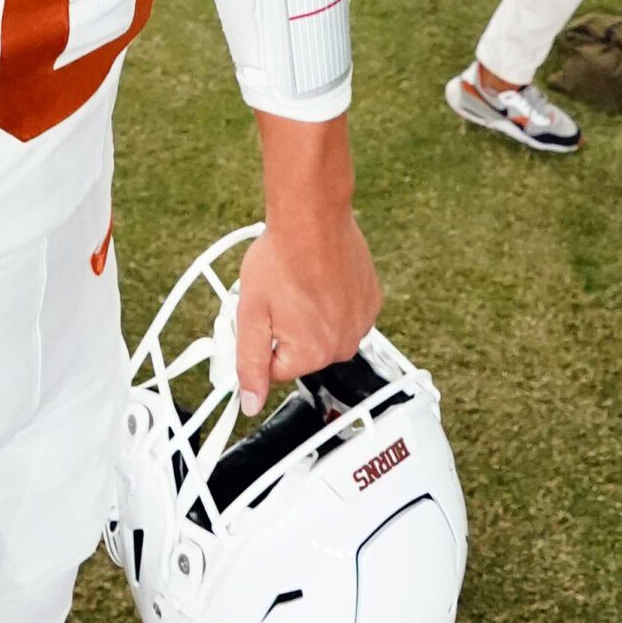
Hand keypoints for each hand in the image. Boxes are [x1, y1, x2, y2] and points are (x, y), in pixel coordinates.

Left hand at [233, 207, 380, 416]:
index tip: (262, 315)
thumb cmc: (281, 259)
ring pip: (324, 334)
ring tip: (299, 284)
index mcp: (311, 355)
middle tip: (278, 297)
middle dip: (287, 330)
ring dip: (310, 316)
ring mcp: (360, 324)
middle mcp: (341, 346)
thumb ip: (250, 363)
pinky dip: (332, 302)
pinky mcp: (371, 302)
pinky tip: (320, 278)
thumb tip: (250, 403)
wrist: (313, 219)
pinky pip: (345, 315)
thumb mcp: (250, 315)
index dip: (262, 341)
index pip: (275, 370)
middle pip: (302, 354)